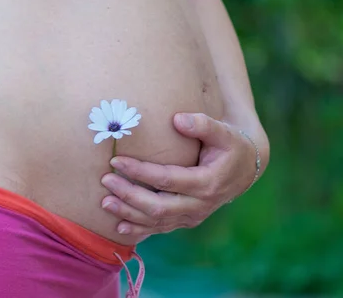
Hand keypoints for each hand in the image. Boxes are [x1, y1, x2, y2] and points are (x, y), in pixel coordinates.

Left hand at [100, 112, 268, 237]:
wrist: (244, 169)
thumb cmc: (230, 145)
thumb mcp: (223, 132)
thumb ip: (203, 124)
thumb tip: (177, 119)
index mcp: (207, 183)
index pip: (167, 179)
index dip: (140, 171)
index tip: (117, 161)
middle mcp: (200, 205)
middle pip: (158, 206)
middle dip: (129, 195)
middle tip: (105, 181)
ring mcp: (193, 216)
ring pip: (157, 221)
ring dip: (129, 214)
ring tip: (104, 203)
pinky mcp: (186, 221)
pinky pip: (161, 228)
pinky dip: (140, 229)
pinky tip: (120, 226)